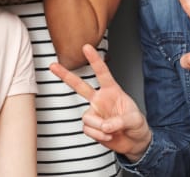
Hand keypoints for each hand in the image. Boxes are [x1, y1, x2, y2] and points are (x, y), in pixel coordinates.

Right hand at [50, 44, 151, 160]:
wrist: (135, 142)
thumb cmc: (136, 125)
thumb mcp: (135, 120)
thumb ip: (120, 121)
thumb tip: (105, 126)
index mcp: (112, 91)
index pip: (102, 73)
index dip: (94, 59)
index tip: (86, 47)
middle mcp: (99, 99)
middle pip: (79, 86)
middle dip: (65, 75)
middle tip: (52, 65)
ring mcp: (94, 112)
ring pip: (87, 117)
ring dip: (100, 127)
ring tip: (111, 130)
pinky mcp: (91, 126)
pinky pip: (88, 130)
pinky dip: (99, 136)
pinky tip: (107, 135)